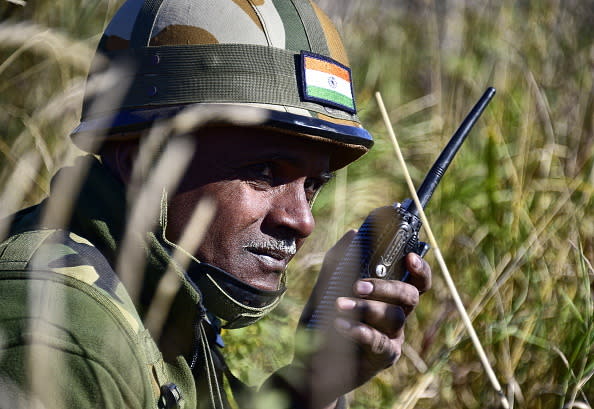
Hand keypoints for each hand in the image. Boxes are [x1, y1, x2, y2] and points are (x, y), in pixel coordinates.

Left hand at [301, 230, 431, 407]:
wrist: (308, 362)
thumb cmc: (323, 321)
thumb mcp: (326, 288)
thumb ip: (339, 262)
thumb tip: (354, 233)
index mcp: (388, 296)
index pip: (415, 280)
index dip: (420, 268)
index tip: (410, 256)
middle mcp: (396, 315)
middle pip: (410, 296)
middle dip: (386, 287)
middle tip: (357, 286)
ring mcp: (393, 337)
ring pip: (394, 317)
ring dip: (366, 308)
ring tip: (338, 305)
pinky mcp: (384, 358)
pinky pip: (380, 342)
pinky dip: (361, 331)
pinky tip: (340, 325)